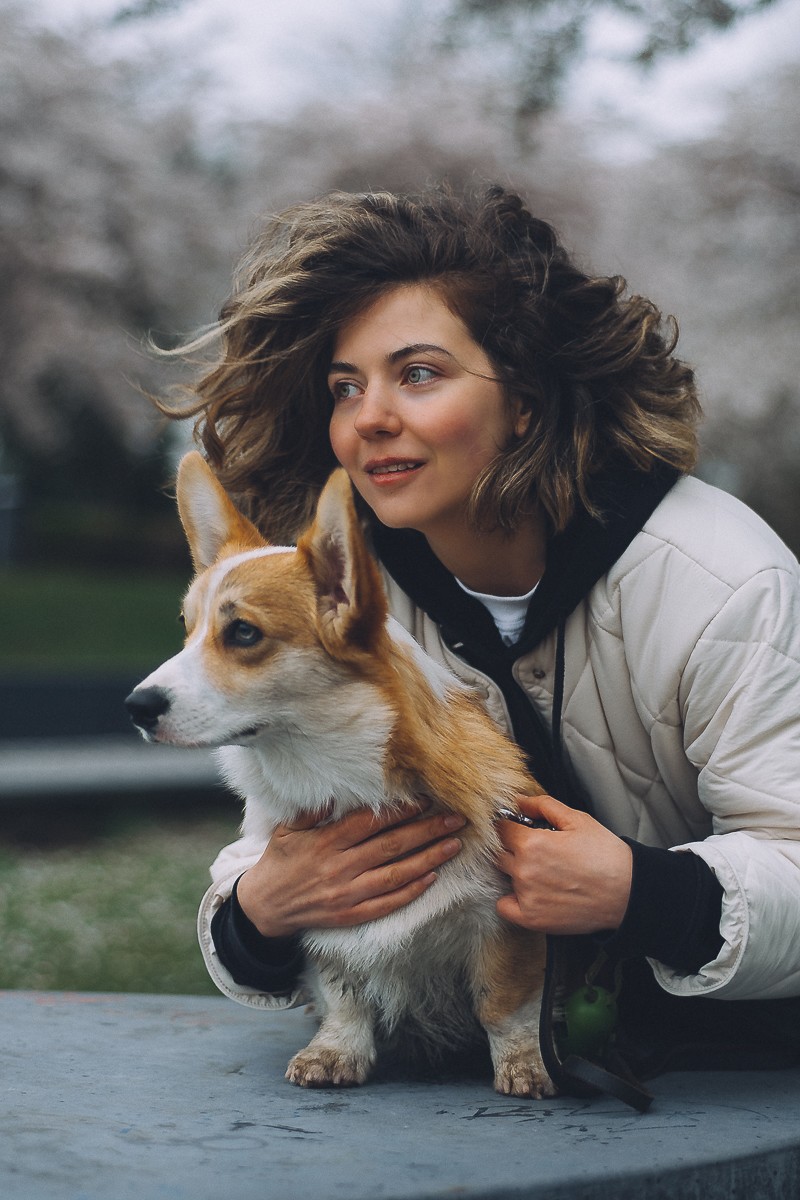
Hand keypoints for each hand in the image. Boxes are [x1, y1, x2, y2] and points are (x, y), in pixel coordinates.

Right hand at [236, 802, 465, 937]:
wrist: (264, 907)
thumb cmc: (280, 861)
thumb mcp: (287, 830)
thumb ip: (311, 811)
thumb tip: (335, 794)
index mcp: (326, 842)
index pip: (371, 823)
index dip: (400, 811)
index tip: (425, 799)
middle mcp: (340, 867)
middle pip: (392, 846)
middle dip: (427, 830)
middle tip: (456, 818)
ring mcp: (347, 894)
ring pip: (396, 875)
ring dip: (428, 859)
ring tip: (453, 844)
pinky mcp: (350, 915)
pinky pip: (387, 903)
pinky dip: (411, 891)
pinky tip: (432, 877)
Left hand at [496, 794, 631, 934]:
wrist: (628, 893)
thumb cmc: (606, 855)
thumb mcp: (577, 820)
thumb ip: (543, 806)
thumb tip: (520, 801)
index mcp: (532, 843)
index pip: (501, 829)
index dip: (509, 825)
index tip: (518, 829)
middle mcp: (524, 870)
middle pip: (499, 852)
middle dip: (511, 847)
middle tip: (534, 850)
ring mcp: (526, 896)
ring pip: (504, 876)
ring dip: (514, 870)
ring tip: (541, 871)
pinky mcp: (532, 919)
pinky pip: (504, 907)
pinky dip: (512, 899)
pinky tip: (530, 892)